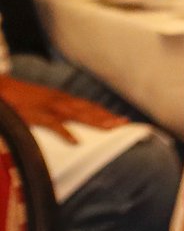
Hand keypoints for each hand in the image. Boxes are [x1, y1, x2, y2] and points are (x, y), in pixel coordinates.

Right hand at [0, 76, 121, 134]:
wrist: (2, 89)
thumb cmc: (22, 98)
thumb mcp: (45, 101)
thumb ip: (59, 110)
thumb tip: (71, 120)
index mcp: (63, 99)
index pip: (90, 106)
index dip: (106, 113)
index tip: (122, 120)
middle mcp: (61, 101)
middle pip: (89, 110)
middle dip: (107, 117)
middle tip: (125, 124)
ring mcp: (50, 108)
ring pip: (77, 115)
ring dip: (95, 121)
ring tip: (110, 129)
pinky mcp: (36, 115)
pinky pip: (54, 125)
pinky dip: (66, 133)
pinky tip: (76, 142)